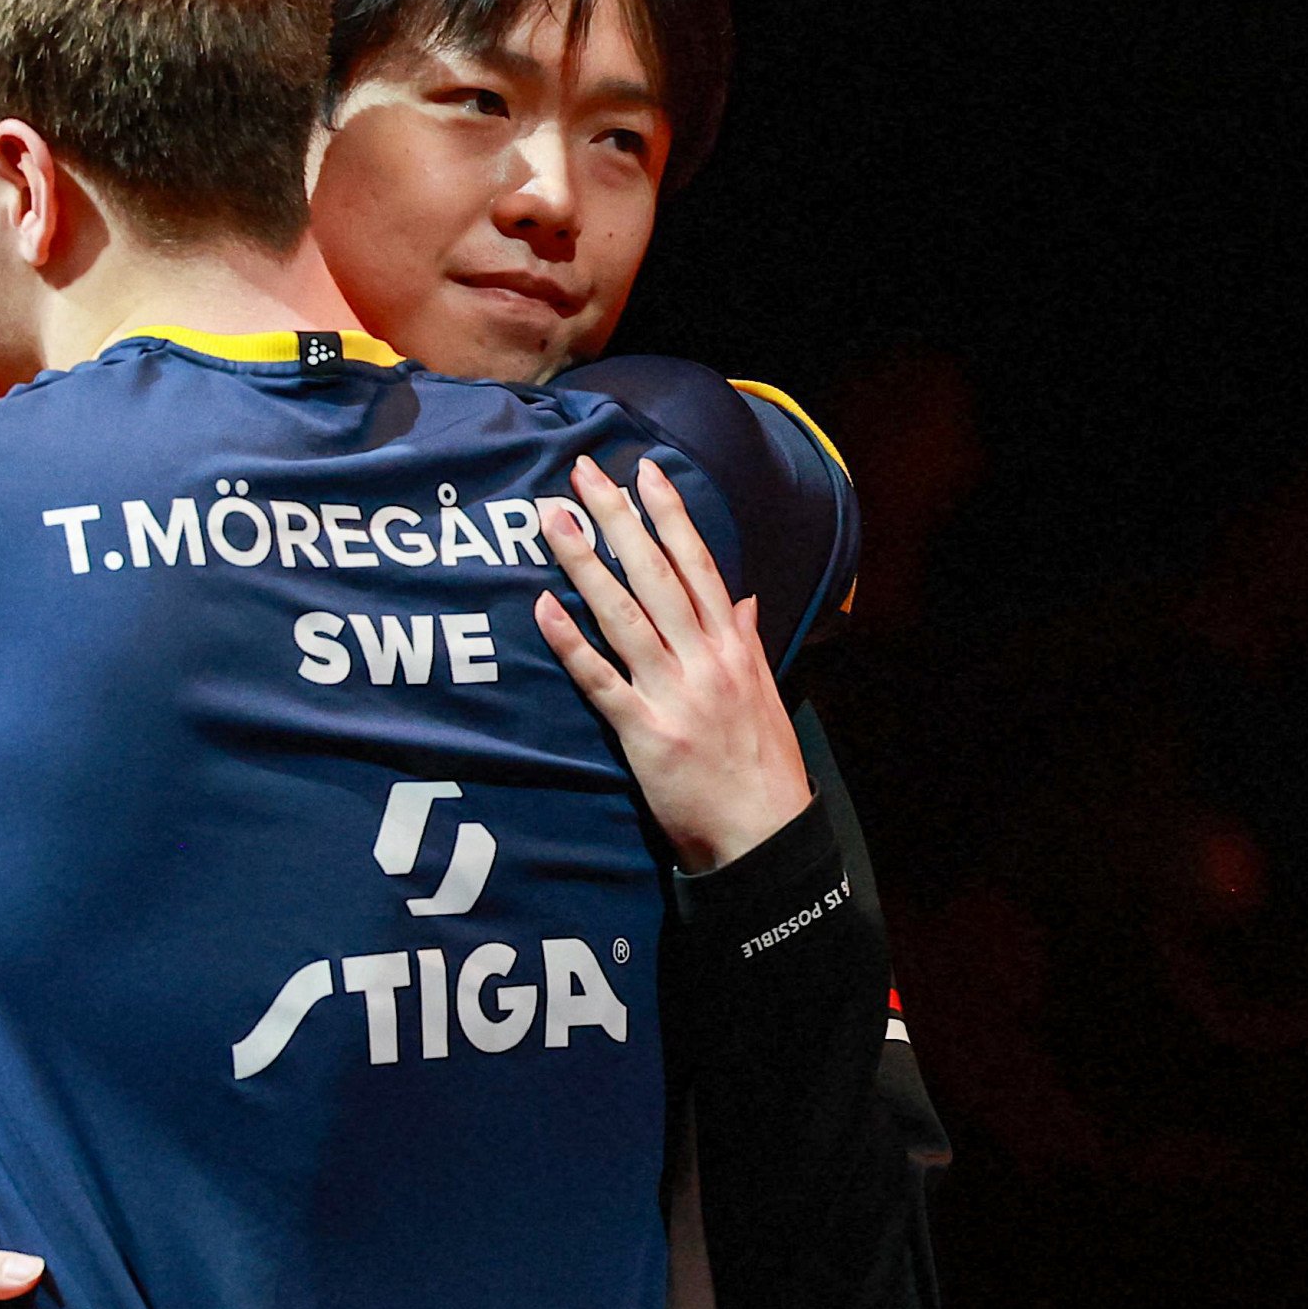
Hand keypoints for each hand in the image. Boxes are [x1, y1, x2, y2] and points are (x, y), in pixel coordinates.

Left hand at [533, 454, 811, 875]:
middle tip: (583, 472)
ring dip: (585, 563)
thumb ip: (746, 641)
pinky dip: (572, 642)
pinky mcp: (645, 732)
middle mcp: (705, 659)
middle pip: (655, 575)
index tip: (645, 471)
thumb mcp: (763, 694)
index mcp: (732, 647)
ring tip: (552, 520)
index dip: (671, 516)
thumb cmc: (762, 766)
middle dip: (618, 519)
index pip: (698, 565)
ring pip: (624, 614)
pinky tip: (543, 607)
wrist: (764, 836)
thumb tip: (740, 600)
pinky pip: (601, 679)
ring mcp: (674, 693)